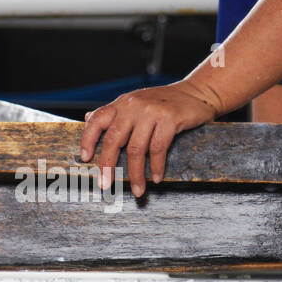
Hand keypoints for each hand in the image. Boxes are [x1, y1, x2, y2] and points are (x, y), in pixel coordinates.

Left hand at [79, 80, 217, 197]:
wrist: (197, 92)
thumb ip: (114, 113)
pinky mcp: (169, 119)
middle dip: (108, 165)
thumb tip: (87, 119)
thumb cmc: (165, 101)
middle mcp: (134, 106)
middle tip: (106, 184)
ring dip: (136, 174)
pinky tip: (155, 177)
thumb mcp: (136, 102)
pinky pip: (158, 149)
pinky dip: (156, 167)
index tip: (85, 159)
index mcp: (122, 103)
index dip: (88, 140)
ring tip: (138, 189)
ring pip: (136, 149)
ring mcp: (151, 111)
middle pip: (114, 139)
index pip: (97, 120)